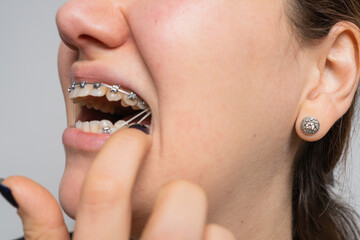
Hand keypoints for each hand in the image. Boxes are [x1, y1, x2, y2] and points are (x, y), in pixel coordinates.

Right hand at [2, 128, 234, 239]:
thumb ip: (42, 231)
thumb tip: (18, 183)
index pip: (105, 191)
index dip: (123, 150)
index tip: (136, 138)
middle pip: (179, 201)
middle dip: (178, 188)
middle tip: (173, 191)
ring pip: (212, 228)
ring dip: (199, 222)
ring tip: (184, 230)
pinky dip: (215, 238)